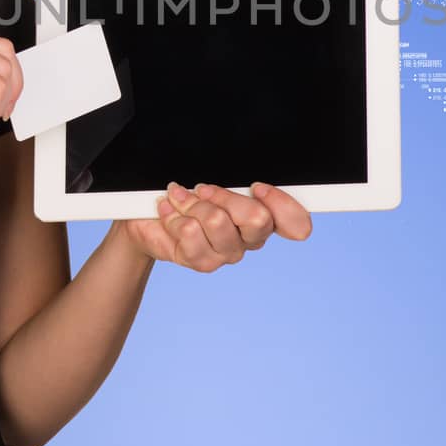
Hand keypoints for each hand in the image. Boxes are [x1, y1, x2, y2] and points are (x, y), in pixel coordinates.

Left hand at [116, 181, 311, 270]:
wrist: (148, 218)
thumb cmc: (186, 194)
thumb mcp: (213, 182)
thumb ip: (236, 182)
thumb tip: (249, 183)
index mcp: (263, 216)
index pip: (297, 223)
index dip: (281, 203)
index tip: (257, 187)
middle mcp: (250, 239)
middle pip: (257, 219)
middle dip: (225, 196)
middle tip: (202, 190)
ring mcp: (227, 253)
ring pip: (218, 221)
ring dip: (192, 204)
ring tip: (179, 199)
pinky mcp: (202, 262)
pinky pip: (191, 232)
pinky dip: (174, 215)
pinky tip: (169, 212)